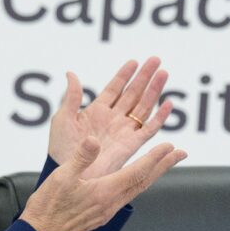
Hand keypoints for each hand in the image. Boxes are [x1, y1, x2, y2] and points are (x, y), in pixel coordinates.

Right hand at [21, 136, 185, 230]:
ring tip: (163, 163)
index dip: (154, 158)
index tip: (169, 146)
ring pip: (137, 189)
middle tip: (180, 154)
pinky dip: (137, 182)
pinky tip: (135, 179)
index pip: (137, 172)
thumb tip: (94, 140)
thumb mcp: (62, 177)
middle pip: (144, 181)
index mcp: (105, 192)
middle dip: (163, 166)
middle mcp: (111, 203)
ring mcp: (107, 210)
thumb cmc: (48, 207)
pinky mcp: (101, 214)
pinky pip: (127, 195)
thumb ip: (80, 158)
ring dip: (152, 174)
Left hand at [48, 58, 173, 179]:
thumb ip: (71, 97)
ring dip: (154, 91)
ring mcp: (123, 130)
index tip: (134, 61)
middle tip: (155, 60)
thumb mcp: (63, 118)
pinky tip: (168, 104)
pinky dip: (159, 118)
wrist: (68, 171)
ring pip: (143, 107)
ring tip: (163, 73)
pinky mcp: (131, 144)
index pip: (114, 88)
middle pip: (133, 93)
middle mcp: (113, 118)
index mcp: (97, 110)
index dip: (124, 75)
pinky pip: (149, 129)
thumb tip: (71, 73)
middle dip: (144, 77)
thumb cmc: (61, 148)